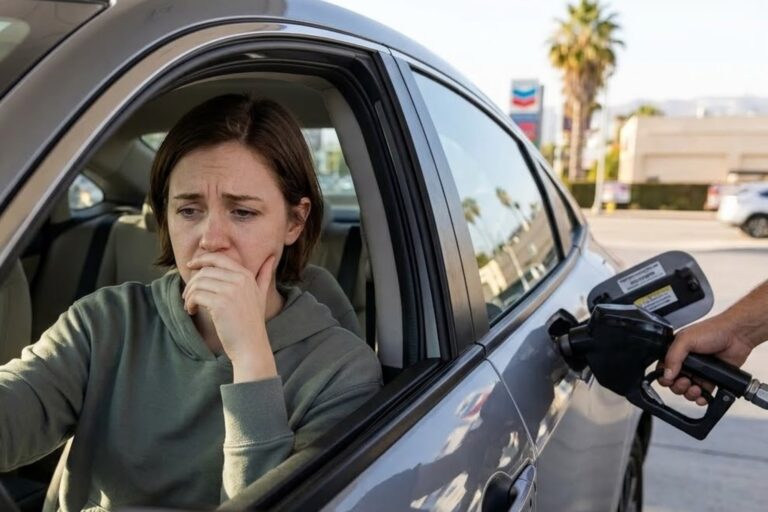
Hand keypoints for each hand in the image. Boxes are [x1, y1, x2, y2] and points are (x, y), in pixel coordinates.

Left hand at [182, 253, 277, 380]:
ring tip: (189, 304)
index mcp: (247, 275)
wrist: (251, 346)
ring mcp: (230, 291)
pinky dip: (189, 303)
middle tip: (188, 295)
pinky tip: (191, 311)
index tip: (190, 266)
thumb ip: (264, 275)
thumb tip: (271, 257)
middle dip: (192, 282)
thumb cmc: (252, 323)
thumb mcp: (261, 295)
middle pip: (206, 271)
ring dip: (189, 293)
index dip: (202, 259)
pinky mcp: (220, 304)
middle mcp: (239, 280)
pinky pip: (196, 295)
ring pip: (199, 282)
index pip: (219, 258)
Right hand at [659, 314, 754, 405]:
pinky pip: (704, 395)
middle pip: (674, 384)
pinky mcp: (712, 379)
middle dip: (678, 387)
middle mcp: (686, 363)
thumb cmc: (712, 330)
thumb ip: (673, 356)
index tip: (670, 380)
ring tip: (696, 389)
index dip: (664, 378)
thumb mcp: (685, 339)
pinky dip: (702, 399)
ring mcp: (699, 372)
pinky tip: (703, 396)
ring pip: (687, 391)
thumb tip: (666, 374)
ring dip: (689, 394)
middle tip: (686, 382)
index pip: (663, 370)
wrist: (737, 335)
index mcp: (675, 352)